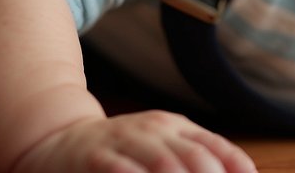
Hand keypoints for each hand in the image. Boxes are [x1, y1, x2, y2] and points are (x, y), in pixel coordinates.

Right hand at [12, 110, 256, 172]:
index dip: (236, 167)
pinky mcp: (96, 158)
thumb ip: (190, 160)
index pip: (215, 146)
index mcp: (175, 127)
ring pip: (164, 165)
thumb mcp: (158, 147)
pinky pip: (122, 171)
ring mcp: (125, 141)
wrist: (57, 139)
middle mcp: (155, 130)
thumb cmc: (120, 152)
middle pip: (195, 157)